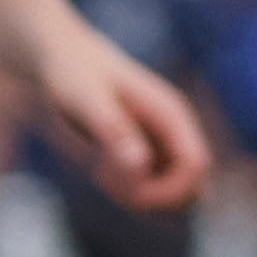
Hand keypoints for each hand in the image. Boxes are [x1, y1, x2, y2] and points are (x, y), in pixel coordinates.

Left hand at [35, 24, 209, 210]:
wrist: (60, 58)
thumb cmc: (71, 72)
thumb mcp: (86, 98)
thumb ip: (114, 129)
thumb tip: (141, 164)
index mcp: (171, 113)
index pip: (196, 166)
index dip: (169, 191)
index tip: (128, 191)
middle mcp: (174, 131)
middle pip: (192, 187)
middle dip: (154, 198)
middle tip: (107, 179)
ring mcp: (161, 143)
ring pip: (172, 193)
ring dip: (138, 197)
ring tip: (101, 172)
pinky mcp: (144, 153)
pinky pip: (150, 189)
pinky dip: (127, 192)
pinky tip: (99, 170)